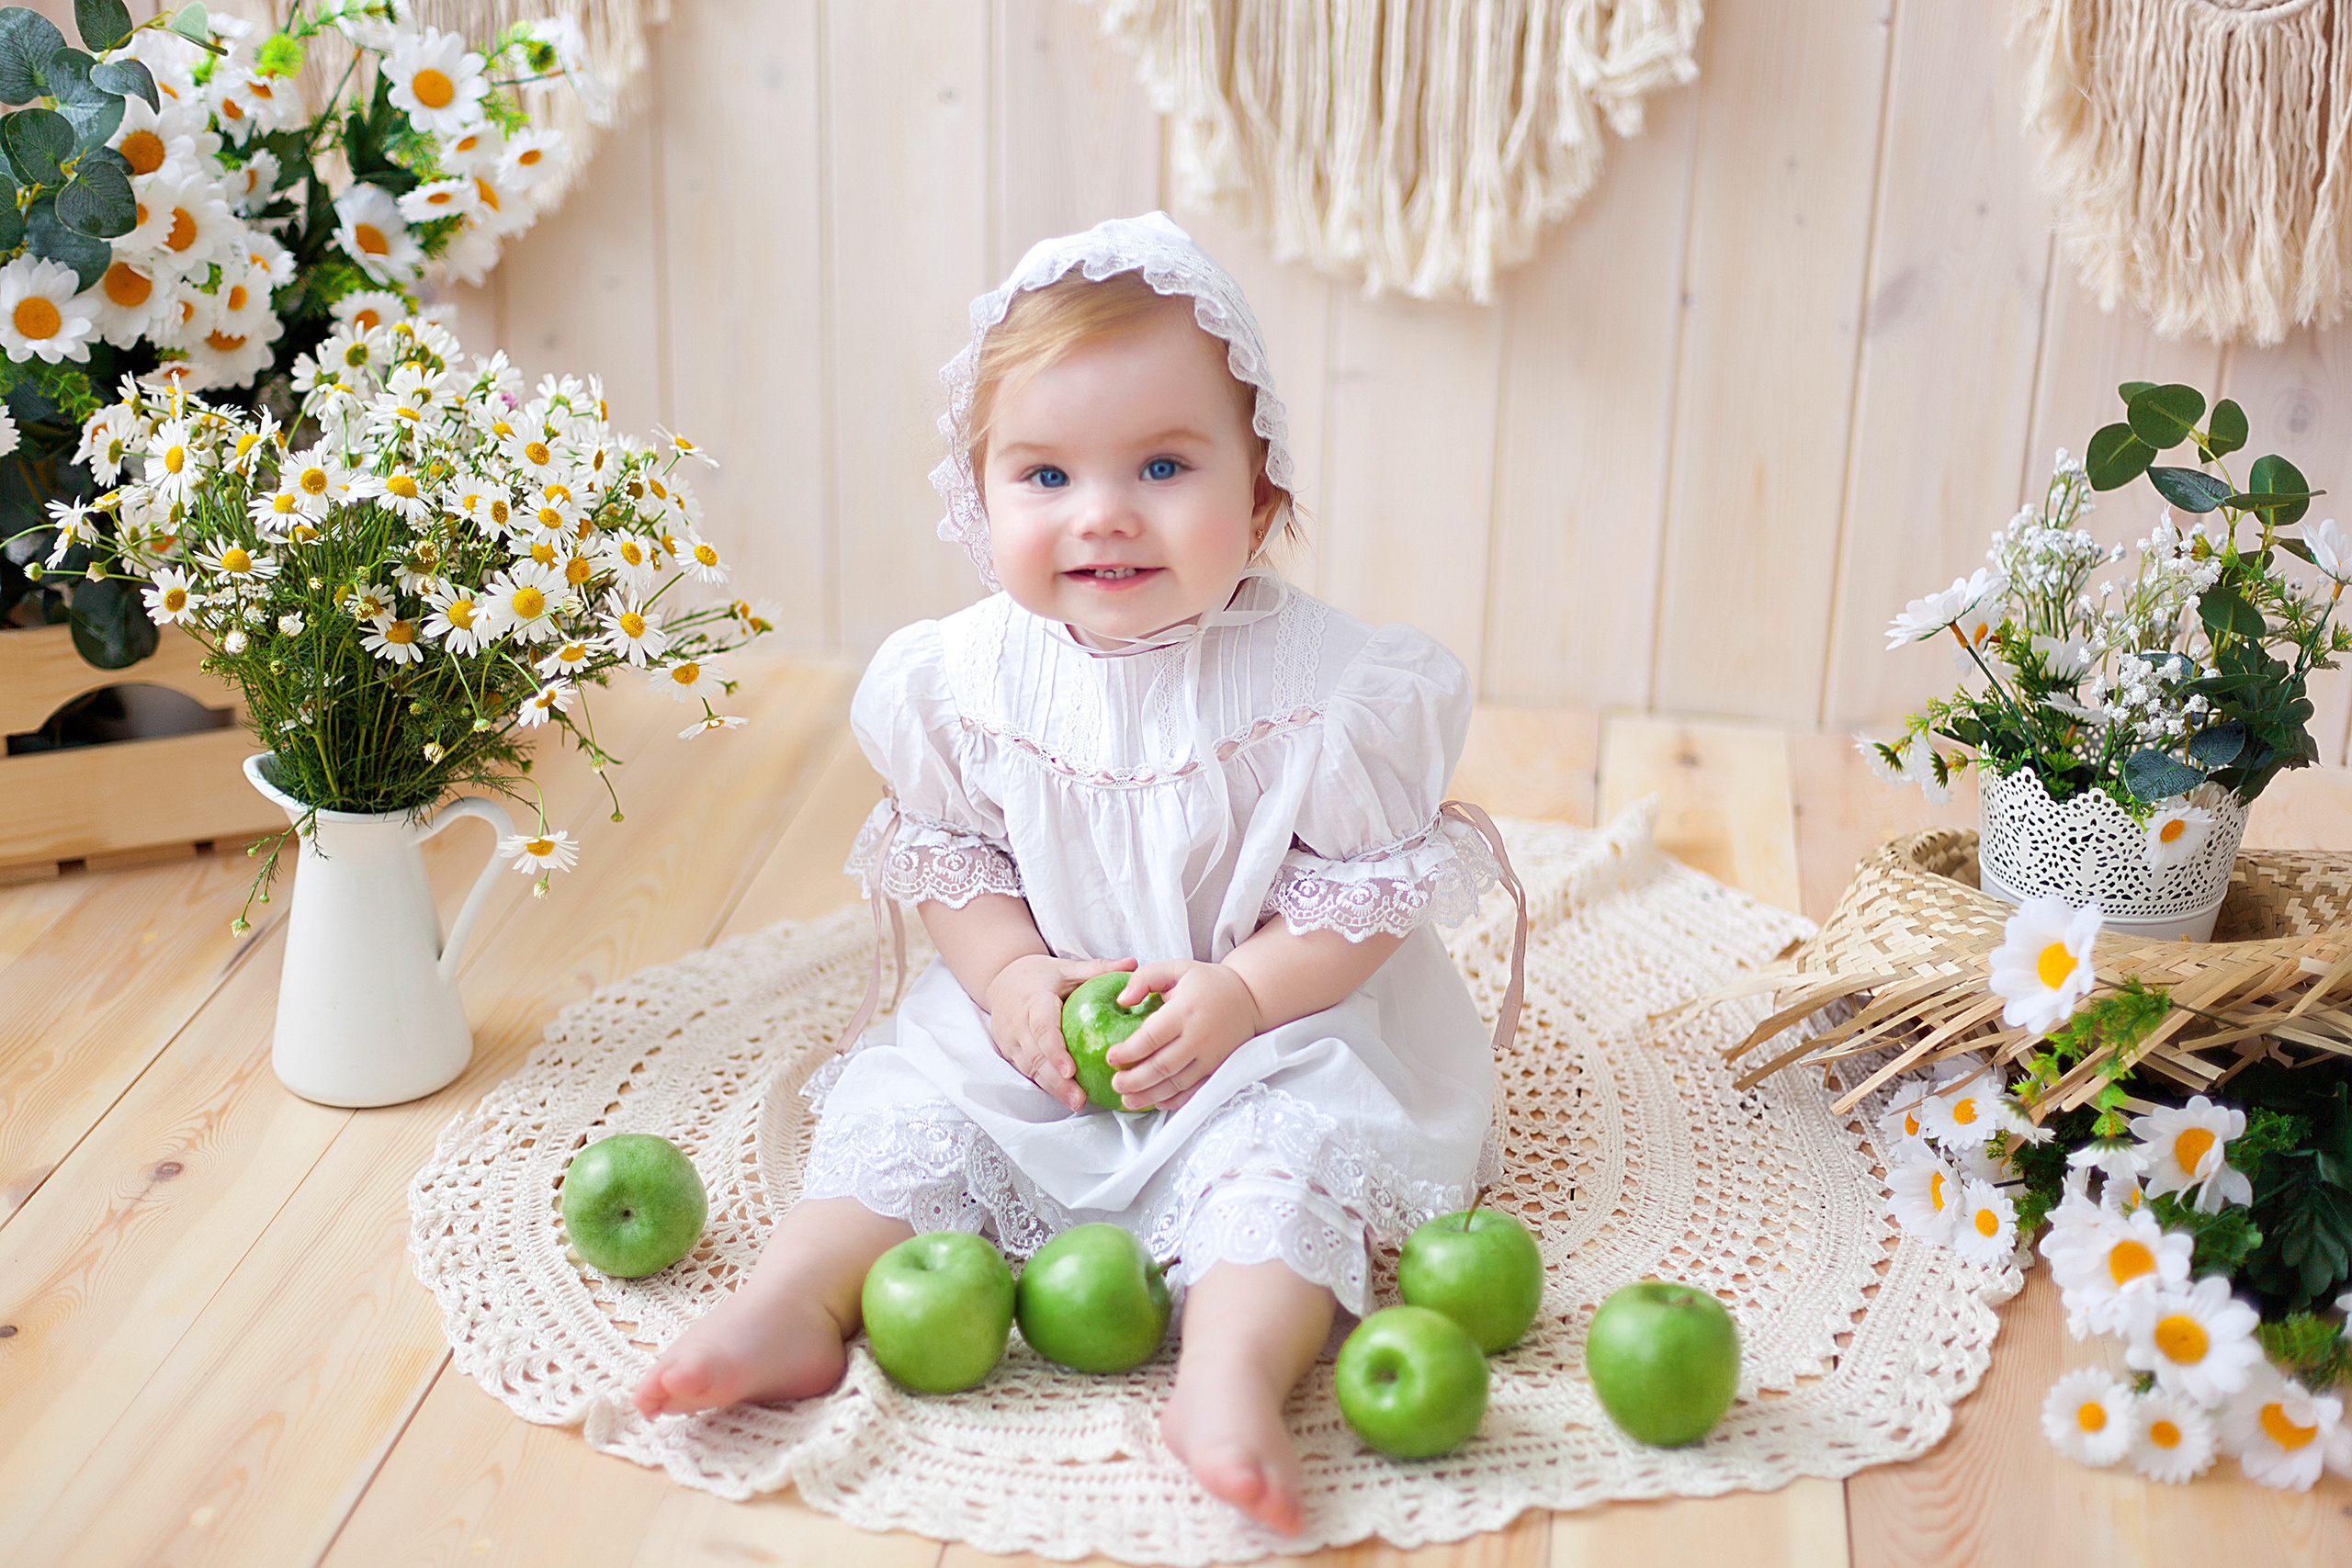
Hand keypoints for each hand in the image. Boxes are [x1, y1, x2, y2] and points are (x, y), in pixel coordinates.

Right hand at [981, 953, 1137, 1112]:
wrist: (1001, 979)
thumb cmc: (1040, 976)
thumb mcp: (1068, 968)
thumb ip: (1098, 968)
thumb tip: (1134, 964)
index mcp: (1033, 1001)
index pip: (1042, 1028)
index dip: (1055, 1051)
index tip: (1071, 1071)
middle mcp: (1018, 1024)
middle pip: (1036, 1057)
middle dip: (1057, 1081)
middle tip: (1079, 1099)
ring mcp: (1011, 1041)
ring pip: (1031, 1069)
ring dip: (1053, 1089)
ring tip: (1076, 1102)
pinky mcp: (1010, 1053)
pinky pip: (1028, 1072)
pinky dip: (1046, 1086)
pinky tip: (1066, 1097)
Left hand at [1104, 960, 1263, 1112]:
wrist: (1250, 997)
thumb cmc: (1206, 982)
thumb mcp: (1176, 968)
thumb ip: (1144, 978)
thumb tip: (1121, 1000)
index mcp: (1185, 1010)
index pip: (1151, 1037)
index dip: (1128, 1051)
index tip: (1110, 1057)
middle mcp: (1199, 1036)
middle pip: (1162, 1066)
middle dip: (1135, 1080)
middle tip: (1115, 1084)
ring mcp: (1211, 1056)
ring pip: (1177, 1083)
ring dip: (1150, 1095)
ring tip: (1128, 1100)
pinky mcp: (1220, 1068)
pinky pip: (1195, 1090)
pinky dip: (1175, 1100)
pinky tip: (1157, 1103)